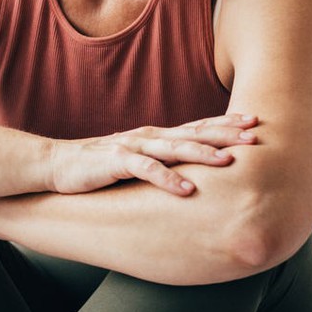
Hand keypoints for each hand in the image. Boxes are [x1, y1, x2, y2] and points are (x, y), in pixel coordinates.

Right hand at [45, 113, 260, 195]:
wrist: (55, 164)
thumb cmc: (97, 166)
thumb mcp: (135, 159)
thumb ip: (161, 160)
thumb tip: (191, 172)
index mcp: (156, 136)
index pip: (197, 126)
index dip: (226, 123)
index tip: (255, 122)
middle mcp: (149, 137)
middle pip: (194, 133)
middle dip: (226, 134)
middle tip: (256, 135)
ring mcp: (133, 147)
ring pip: (175, 148)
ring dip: (203, 154)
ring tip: (230, 161)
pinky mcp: (116, 162)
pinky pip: (146, 170)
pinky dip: (168, 179)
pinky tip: (187, 189)